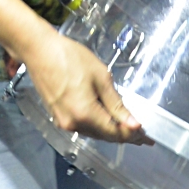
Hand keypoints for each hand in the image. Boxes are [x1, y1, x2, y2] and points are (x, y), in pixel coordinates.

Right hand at [21, 27, 150, 145]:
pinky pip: (83, 125)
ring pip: (94, 132)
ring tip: (127, 125)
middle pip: (105, 135)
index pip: (116, 133)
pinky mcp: (58, 116)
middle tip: (142, 133)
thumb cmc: (70, 58)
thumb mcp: (101, 77)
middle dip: (124, 134)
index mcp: (85, 114)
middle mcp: (73, 124)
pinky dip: (96, 123)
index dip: (134, 136)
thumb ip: (117, 104)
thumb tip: (133, 123)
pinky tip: (106, 117)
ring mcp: (63, 122)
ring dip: (110, 129)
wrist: (40, 50)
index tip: (147, 137)